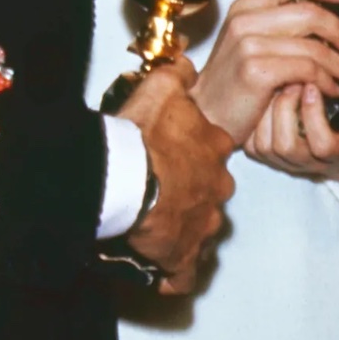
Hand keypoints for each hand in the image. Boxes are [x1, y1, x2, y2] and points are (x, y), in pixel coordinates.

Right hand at [117, 61, 234, 295]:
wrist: (121, 177)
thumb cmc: (140, 135)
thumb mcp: (160, 88)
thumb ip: (177, 75)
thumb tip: (186, 65)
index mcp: (215, 149)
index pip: (216, 151)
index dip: (195, 153)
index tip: (174, 157)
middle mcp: (217, 189)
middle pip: (211, 192)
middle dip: (191, 194)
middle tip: (160, 192)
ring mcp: (203, 225)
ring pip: (200, 231)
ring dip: (180, 231)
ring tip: (152, 228)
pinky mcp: (184, 257)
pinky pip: (183, 274)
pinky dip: (172, 273)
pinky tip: (156, 268)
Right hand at [191, 0, 338, 146]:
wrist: (204, 116)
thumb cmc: (232, 83)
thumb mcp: (246, 42)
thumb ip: (275, 24)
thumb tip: (322, 16)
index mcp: (243, 7)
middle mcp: (244, 20)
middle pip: (310, 13)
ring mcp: (249, 45)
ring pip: (314, 46)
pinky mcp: (257, 71)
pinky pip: (307, 70)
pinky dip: (327, 81)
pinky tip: (333, 90)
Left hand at [245, 77, 338, 190]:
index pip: (322, 145)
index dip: (314, 115)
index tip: (315, 85)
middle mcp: (310, 163)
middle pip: (285, 146)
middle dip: (286, 109)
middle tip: (291, 80)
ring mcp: (286, 162)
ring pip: (263, 145)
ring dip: (267, 110)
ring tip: (278, 84)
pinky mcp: (268, 155)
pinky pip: (251, 142)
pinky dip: (254, 116)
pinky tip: (267, 93)